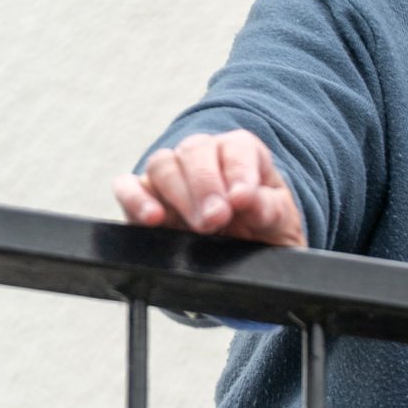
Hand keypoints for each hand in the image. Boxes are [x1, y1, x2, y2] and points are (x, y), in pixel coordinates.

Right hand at [112, 130, 306, 247]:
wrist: (246, 260)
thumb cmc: (265, 233)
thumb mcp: (280, 224)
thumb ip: (271, 209)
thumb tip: (248, 200)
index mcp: (243, 155)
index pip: (237, 147)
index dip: (238, 170)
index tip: (241, 200)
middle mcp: (204, 158)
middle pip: (195, 150)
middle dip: (205, 184)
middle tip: (217, 218)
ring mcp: (171, 176)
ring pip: (162, 164)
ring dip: (179, 193)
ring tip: (198, 226)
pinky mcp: (143, 198)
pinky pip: (127, 186)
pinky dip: (135, 198)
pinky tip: (153, 218)